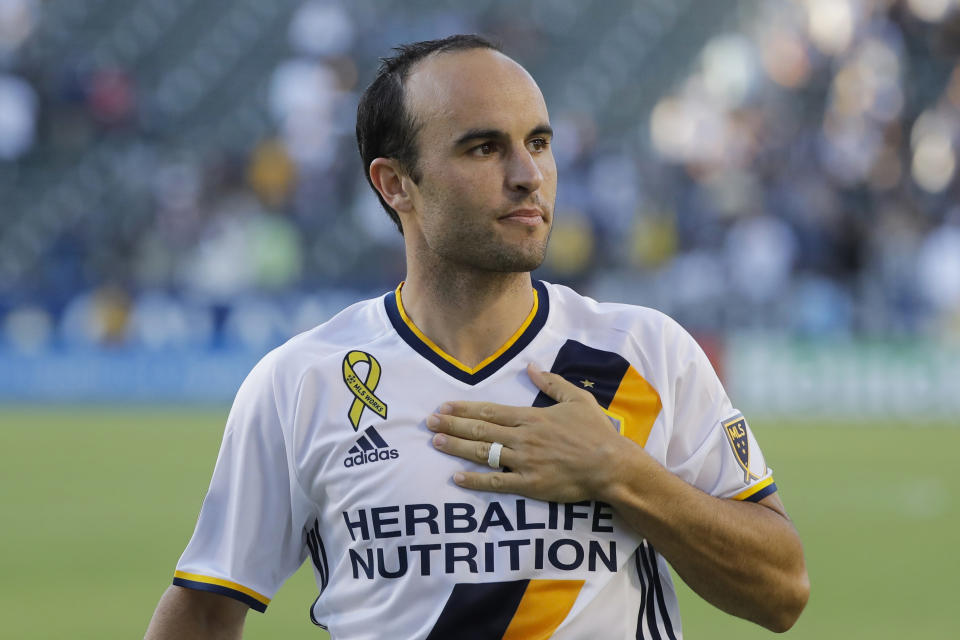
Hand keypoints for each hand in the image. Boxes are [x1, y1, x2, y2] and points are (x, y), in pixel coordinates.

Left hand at [426, 363, 647, 502]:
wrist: (611, 465)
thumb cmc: (596, 432)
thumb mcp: (577, 399)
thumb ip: (551, 382)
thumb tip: (531, 366)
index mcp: (531, 417)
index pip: (490, 411)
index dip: (464, 409)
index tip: (444, 407)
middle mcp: (523, 438)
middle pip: (480, 431)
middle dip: (452, 426)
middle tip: (429, 423)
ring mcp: (525, 462)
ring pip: (483, 454)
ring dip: (457, 448)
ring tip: (436, 443)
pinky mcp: (530, 484)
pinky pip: (497, 483)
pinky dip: (475, 481)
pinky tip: (457, 478)